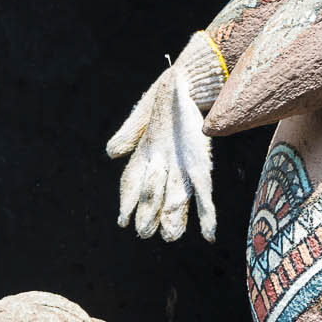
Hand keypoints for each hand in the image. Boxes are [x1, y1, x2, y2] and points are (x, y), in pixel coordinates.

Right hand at [106, 58, 215, 242]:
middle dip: (149, 215)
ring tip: (170, 237)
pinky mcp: (201, 167)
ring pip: (176, 199)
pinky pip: (203, 194)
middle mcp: (163, 167)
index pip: (132, 182)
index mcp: (145, 155)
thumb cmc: (165, 97)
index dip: (127, 202)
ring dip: (173, 219)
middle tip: (144, 233)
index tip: (122, 220)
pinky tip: (209, 235)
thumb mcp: (145, 113)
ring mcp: (183, 169)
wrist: (191, 84)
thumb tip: (111, 153)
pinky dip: (206, 216)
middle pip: (153, 196)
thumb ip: (130, 132)